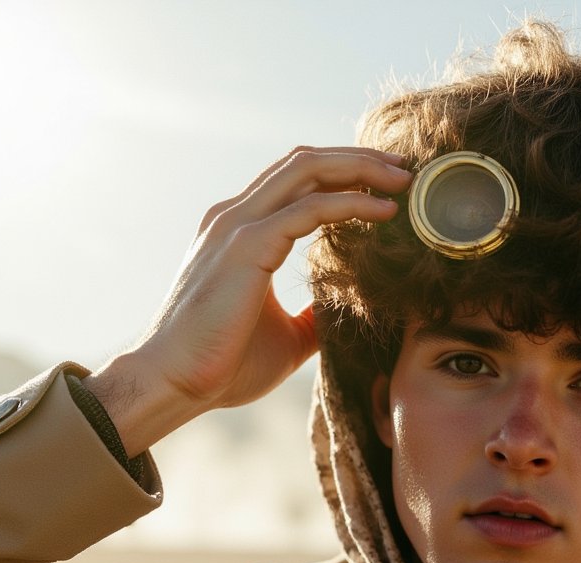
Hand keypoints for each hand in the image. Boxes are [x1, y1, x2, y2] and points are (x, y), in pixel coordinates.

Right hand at [87, 147, 411, 454]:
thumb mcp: (287, 336)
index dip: (344, 174)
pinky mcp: (245, 247)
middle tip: (404, 171)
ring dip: (361, 169)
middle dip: (359, 160)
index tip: (389, 187)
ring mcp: (238, 227)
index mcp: (243, 231)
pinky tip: (384, 213)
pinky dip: (350, 204)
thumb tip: (344, 311)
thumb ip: (314, 315)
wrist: (176, 383)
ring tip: (402, 180)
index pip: (298, 181)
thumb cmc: (223, 363)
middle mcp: (237, 217)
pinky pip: (308, 210)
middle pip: (306, 163)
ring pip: (307, 170)